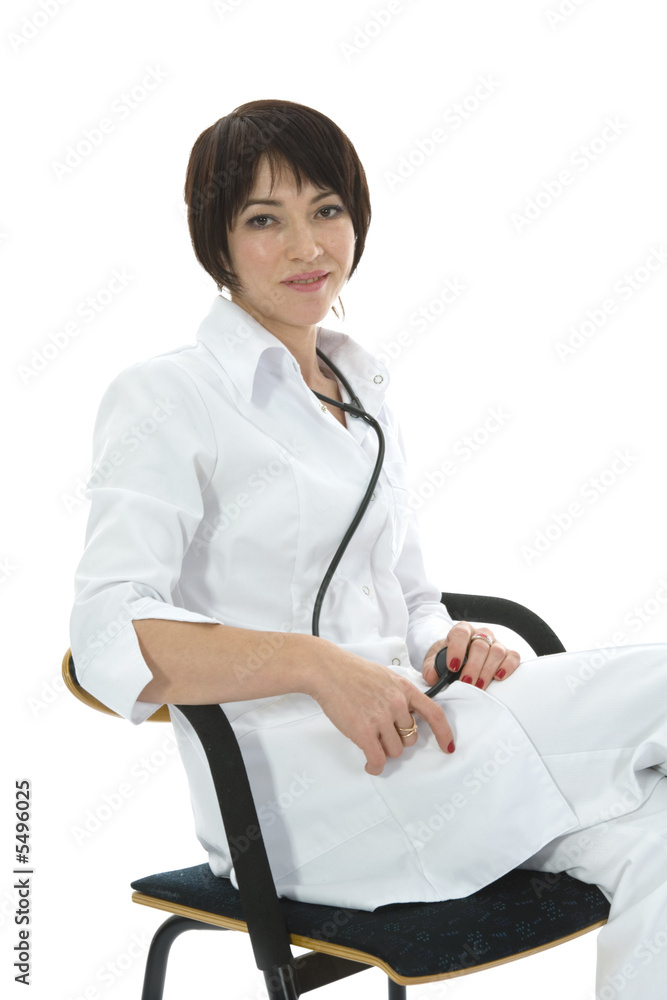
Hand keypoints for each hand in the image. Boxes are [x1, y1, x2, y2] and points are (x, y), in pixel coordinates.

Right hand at [308, 649, 455, 775]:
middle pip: (410, 738)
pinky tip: (370, 764)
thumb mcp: (385, 676)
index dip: (444, 733)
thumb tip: (408, 713)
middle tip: (381, 732)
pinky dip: (375, 766)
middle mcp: (397, 703)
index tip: (447, 746)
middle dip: (398, 739)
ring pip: (394, 750)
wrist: (327, 670)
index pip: (434, 714)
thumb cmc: (351, 672)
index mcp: (404, 688)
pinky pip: (377, 759)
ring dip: (383, 750)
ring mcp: (381, 717)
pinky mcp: (364, 731)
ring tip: (370, 739)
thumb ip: (399, 694)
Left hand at [422, 621, 521, 690]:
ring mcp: (495, 643)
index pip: (461, 633)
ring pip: (496, 652)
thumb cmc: (447, 659)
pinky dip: (508, 667)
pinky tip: (499, 677)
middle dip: (473, 667)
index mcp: (461, 631)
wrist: (458, 658)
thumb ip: (430, 669)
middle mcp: (480, 634)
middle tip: (466, 683)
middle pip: (480, 646)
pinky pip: (513, 656)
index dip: (457, 649)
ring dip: (487, 671)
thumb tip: (433, 678)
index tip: (452, 667)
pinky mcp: (508, 653)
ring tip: (479, 686)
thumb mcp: (434, 663)